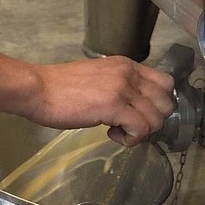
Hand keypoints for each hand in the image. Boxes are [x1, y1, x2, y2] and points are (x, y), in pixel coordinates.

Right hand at [18, 56, 175, 143]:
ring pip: (156, 118)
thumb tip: (132, 105)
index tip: (139, 114)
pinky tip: (112, 134)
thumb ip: (119, 85)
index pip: (166, 82)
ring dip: (140, 132)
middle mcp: (129, 73)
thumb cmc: (60, 87)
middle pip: (167, 102)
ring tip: (118, 131)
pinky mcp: (114, 106)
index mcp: (126, 65)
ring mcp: (122, 88)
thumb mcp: (98, 78)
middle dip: (152, 121)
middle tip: (130, 126)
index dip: (158, 104)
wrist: (38, 90)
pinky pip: (141, 129)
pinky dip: (130, 139)